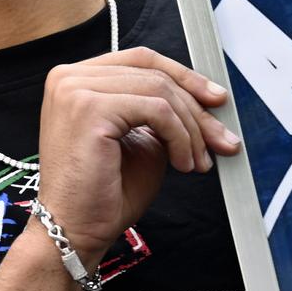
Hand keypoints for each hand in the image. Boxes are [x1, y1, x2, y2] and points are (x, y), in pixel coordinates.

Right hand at [33, 47, 239, 265]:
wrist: (74, 230)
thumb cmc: (103, 194)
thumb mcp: (143, 141)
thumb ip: (163, 114)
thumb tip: (207, 102)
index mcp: (78, 80)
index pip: (142, 60)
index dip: (184, 77)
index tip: (214, 100)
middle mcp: (70, 77)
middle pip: (154, 74)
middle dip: (196, 109)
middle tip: (221, 139)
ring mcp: (75, 90)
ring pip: (160, 91)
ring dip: (190, 129)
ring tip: (198, 160)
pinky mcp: (88, 108)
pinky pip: (157, 110)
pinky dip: (180, 137)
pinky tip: (181, 163)